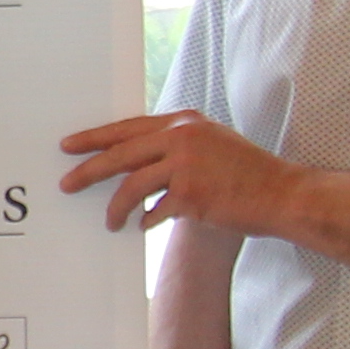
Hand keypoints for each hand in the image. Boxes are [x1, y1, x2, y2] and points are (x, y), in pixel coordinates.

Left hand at [57, 108, 290, 237]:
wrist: (283, 194)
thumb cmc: (248, 174)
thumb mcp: (212, 144)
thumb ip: (176, 146)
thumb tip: (137, 161)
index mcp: (185, 122)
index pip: (129, 128)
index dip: (96, 137)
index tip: (71, 146)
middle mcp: (182, 137)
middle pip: (120, 153)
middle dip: (89, 171)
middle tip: (67, 184)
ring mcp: (185, 164)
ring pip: (132, 186)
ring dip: (116, 208)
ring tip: (111, 222)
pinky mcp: (190, 193)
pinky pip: (153, 211)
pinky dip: (146, 220)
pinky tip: (144, 226)